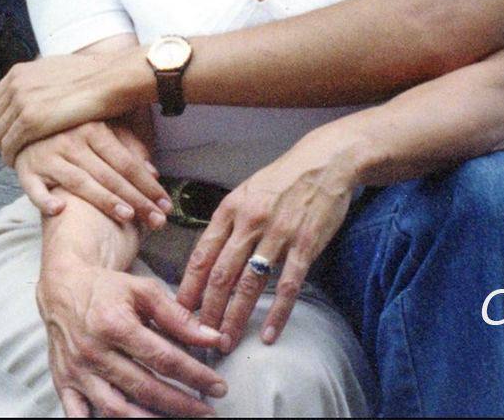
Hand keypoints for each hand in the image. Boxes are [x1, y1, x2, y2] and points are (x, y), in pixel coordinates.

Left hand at [0, 49, 148, 162]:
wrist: (112, 78)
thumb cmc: (95, 76)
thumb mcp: (58, 69)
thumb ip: (40, 79)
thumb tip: (35, 87)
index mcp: (19, 72)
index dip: (0, 121)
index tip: (10, 133)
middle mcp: (15, 85)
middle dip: (0, 137)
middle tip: (12, 150)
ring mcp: (21, 102)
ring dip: (5, 149)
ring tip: (17, 158)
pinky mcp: (30, 122)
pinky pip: (10, 146)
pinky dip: (11, 157)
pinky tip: (21, 163)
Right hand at [15, 121, 173, 228]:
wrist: (28, 124)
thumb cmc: (74, 132)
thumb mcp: (102, 131)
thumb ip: (128, 148)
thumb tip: (153, 172)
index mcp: (94, 129)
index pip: (127, 162)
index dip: (148, 184)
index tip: (166, 204)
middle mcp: (72, 141)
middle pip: (110, 175)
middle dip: (137, 200)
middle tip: (158, 220)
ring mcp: (48, 156)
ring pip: (80, 182)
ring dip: (104, 200)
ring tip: (128, 216)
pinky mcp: (26, 170)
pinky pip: (34, 188)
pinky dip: (44, 199)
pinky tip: (58, 209)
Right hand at [38, 261, 229, 417]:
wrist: (63, 288)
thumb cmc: (108, 289)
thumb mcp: (144, 290)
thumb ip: (177, 316)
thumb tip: (211, 337)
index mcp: (116, 325)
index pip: (164, 358)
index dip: (194, 375)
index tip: (216, 386)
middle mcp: (95, 352)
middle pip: (144, 388)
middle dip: (180, 404)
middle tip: (207, 412)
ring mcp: (77, 372)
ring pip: (115, 409)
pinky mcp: (63, 384)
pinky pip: (78, 415)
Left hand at [176, 131, 356, 350]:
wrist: (325, 161)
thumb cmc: (283, 178)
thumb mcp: (247, 192)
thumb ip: (229, 223)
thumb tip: (208, 259)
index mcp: (232, 208)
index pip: (202, 254)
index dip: (188, 287)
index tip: (178, 311)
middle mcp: (251, 221)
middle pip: (221, 275)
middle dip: (207, 311)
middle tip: (198, 338)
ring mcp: (279, 234)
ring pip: (249, 284)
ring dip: (235, 318)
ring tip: (226, 342)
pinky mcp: (306, 244)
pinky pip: (288, 285)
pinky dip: (277, 313)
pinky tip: (269, 335)